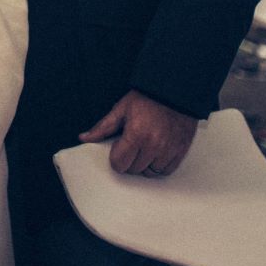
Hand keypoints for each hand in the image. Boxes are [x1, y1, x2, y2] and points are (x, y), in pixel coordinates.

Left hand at [78, 89, 197, 176]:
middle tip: (132, 145)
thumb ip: (103, 127)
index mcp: (136, 134)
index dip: (116, 157)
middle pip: (134, 169)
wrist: (174, 92)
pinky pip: (165, 171)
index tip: (119, 148)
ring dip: (144, 164)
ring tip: (144, 148)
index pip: (119, 164)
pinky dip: (159, 166)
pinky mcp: (180, 151)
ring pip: (150, 172)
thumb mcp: (121, 109)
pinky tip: (156, 152)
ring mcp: (168, 150)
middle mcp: (153, 145)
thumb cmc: (147, 99)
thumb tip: (85, 138)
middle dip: (130, 160)